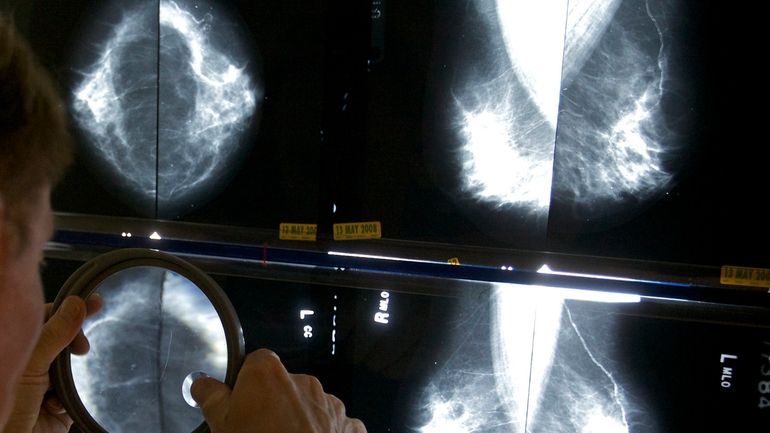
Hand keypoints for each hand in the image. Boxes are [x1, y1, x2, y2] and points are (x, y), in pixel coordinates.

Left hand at [2, 295, 100, 432]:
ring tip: (56, 389)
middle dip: (74, 346)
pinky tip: (54, 407)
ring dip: (67, 379)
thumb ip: (54, 333)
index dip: (70, 310)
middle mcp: (31, 364)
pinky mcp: (57, 407)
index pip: (47, 317)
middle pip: (63, 340)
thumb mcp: (31, 364)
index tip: (95, 302)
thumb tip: (76, 303)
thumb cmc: (7, 406)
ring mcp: (44, 385)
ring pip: (71, 368)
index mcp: (19, 348)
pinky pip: (73, 395)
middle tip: (84, 349)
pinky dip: (66, 401)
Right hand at [192, 349, 366, 432]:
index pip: (256, 363)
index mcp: (269, 374)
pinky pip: (333, 424)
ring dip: (298, 419)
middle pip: (283, 385)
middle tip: (259, 430)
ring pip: (309, 405)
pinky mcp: (347, 424)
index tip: (240, 403)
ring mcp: (328, 404)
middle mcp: (303, 381)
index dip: (247, 384)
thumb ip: (212, 399)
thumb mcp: (222, 426)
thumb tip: (202, 384)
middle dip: (273, 404)